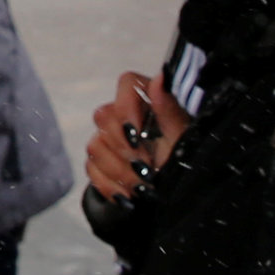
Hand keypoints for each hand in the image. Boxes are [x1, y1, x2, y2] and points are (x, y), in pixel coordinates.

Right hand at [84, 72, 189, 201]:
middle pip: (103, 116)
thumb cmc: (183, 162)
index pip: (127, 83)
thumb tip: (161, 78)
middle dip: (124, 148)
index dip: (127, 107)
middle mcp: (125, 115)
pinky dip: (110, 186)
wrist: (174, 196)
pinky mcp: (98, 161)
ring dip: (119, 171)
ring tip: (142, 186)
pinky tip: (129, 195)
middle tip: (146, 167)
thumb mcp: (182, 140)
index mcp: (149, 102)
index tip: (138, 134)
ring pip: (94, 146)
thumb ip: (169, 110)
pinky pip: (91, 169)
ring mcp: (108, 138)